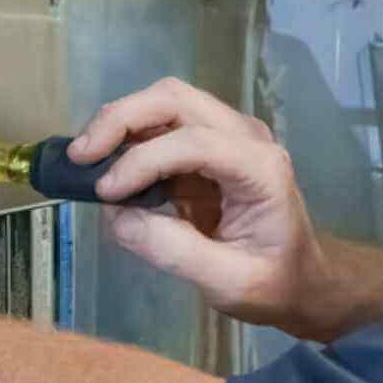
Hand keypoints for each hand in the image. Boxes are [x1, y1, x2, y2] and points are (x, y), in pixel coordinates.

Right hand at [71, 78, 334, 339]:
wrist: (301, 278)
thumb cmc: (273, 282)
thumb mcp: (228, 283)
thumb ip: (175, 251)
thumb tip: (117, 218)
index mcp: (260, 167)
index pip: (195, 142)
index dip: (144, 160)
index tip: (106, 194)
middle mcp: (246, 136)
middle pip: (176, 99)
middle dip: (122, 119)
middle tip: (81, 157)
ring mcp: (228, 134)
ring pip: (166, 102)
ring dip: (121, 123)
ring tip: (86, 160)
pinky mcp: (209, 145)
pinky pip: (163, 126)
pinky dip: (130, 139)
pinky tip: (108, 168)